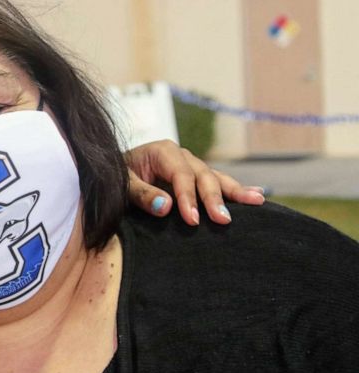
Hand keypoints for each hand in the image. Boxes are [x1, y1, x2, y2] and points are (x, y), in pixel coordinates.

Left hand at [125, 140, 265, 224]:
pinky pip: (218, 183)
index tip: (192, 220)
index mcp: (163, 151)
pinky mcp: (196, 178)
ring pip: (216, 178)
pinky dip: (235, 190)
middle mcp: (181, 156)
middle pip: (203, 176)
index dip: (188, 198)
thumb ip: (141, 194)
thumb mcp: (122, 185)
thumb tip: (165, 207)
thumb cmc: (116, 178)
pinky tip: (257, 195)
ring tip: (256, 200)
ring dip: (236, 191)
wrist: (114, 173)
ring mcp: (191, 166)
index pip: (181, 175)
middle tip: (223, 220)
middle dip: (213, 198)